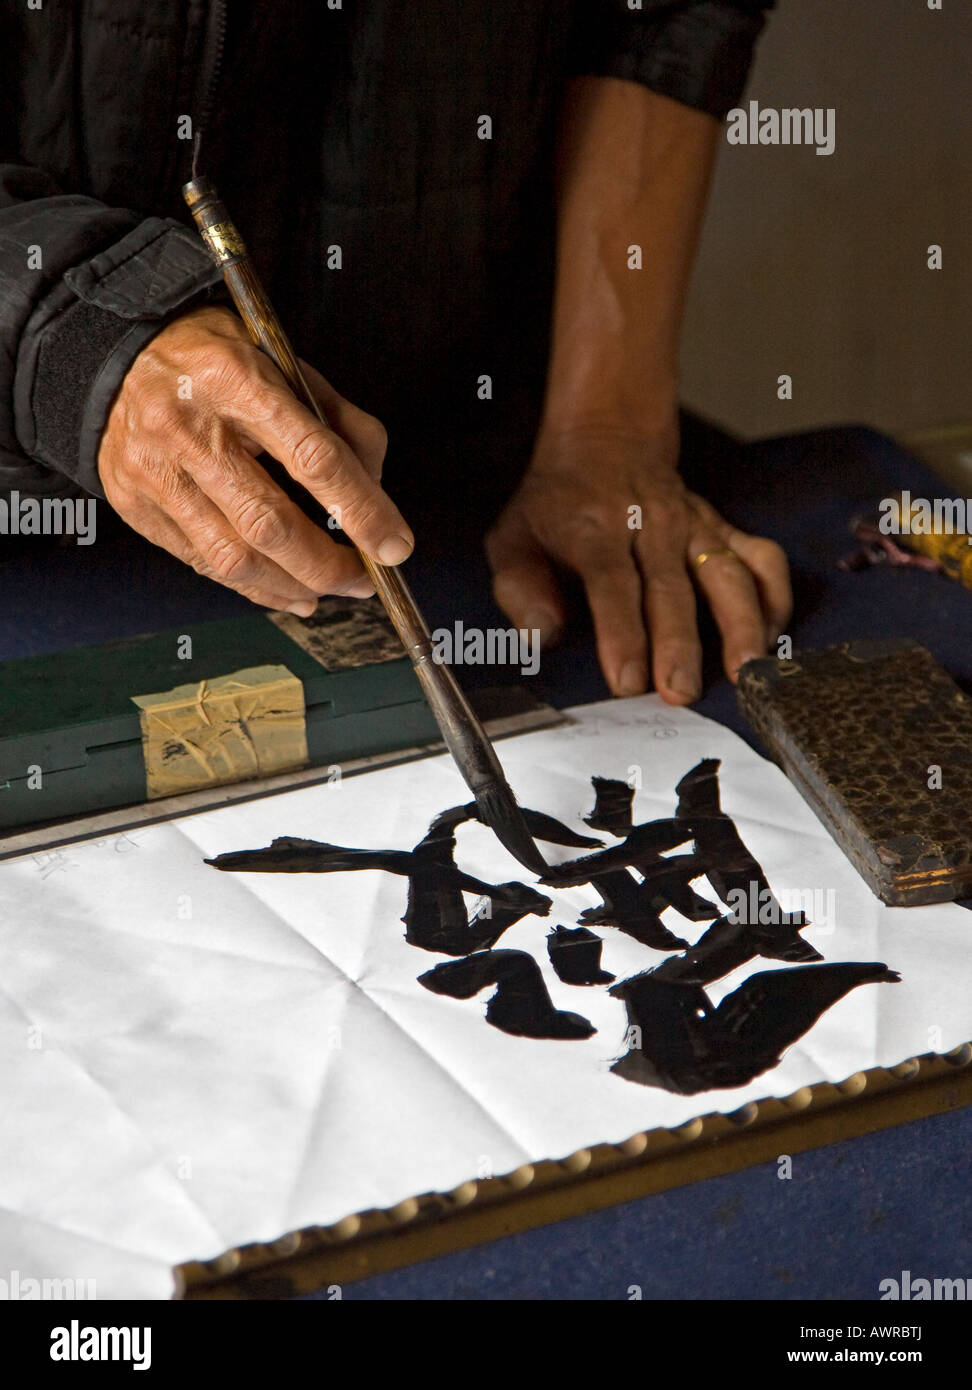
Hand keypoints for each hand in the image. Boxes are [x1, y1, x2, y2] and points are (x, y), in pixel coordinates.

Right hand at [98, 305, 413, 613]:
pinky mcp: (136, 505)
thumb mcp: (282, 361)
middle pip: (269, 523)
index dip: (362, 510)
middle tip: (363, 579)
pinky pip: (203, 562)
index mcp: (235, 380)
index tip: (395, 545)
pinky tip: (286, 591)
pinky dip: (253, 587)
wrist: (118, 356)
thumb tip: (375, 491)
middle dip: (327, 565)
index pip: (312, 458)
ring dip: (292, 585)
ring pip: (233, 556)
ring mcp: (155, 471)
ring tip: (327, 591)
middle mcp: (188, 428)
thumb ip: (338, 420)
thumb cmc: (214, 359)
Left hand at [484, 423, 791, 702]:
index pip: (612, 584)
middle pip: (671, 588)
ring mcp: (693, 525)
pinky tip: (771, 637)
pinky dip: (775, 596)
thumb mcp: (512, 538)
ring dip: (740, 624)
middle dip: (678, 644)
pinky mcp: (723, 528)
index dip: (622, 633)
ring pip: (726, 574)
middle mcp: (650, 524)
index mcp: (594, 527)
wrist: (605, 440)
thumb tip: (543, 633)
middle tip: (680, 692)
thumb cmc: (557, 503)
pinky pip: (762, 558)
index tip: (628, 679)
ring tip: (745, 672)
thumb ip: (520, 589)